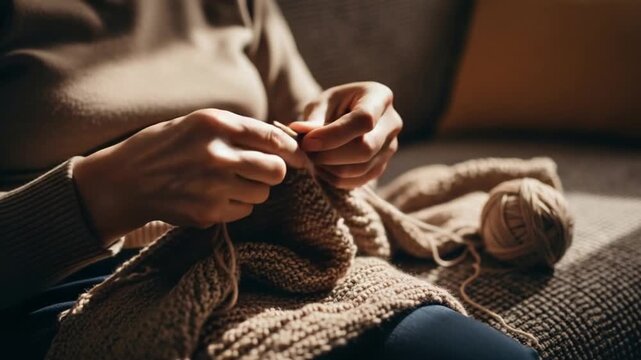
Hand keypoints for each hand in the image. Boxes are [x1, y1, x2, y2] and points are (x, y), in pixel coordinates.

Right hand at [74, 109, 305, 242]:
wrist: (124, 180)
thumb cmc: (165, 146)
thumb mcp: (198, 123)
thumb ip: (238, 129)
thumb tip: (285, 143)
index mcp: (216, 124)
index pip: (274, 139)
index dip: (293, 151)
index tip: (301, 158)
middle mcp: (217, 153)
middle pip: (275, 170)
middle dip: (273, 172)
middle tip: (259, 172)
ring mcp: (212, 185)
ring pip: (262, 193)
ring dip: (253, 190)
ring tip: (227, 183)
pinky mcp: (207, 212)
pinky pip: (244, 211)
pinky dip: (236, 206)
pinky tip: (213, 197)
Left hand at [289, 82, 401, 188]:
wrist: (345, 117)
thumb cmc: (333, 105)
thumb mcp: (321, 103)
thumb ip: (313, 118)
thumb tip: (300, 132)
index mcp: (379, 97)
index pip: (364, 120)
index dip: (333, 135)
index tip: (307, 142)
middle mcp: (392, 123)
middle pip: (366, 148)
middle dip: (330, 155)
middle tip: (306, 152)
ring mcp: (390, 147)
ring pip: (361, 168)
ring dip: (330, 169)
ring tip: (311, 159)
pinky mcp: (382, 166)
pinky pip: (359, 180)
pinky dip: (336, 179)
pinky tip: (321, 168)